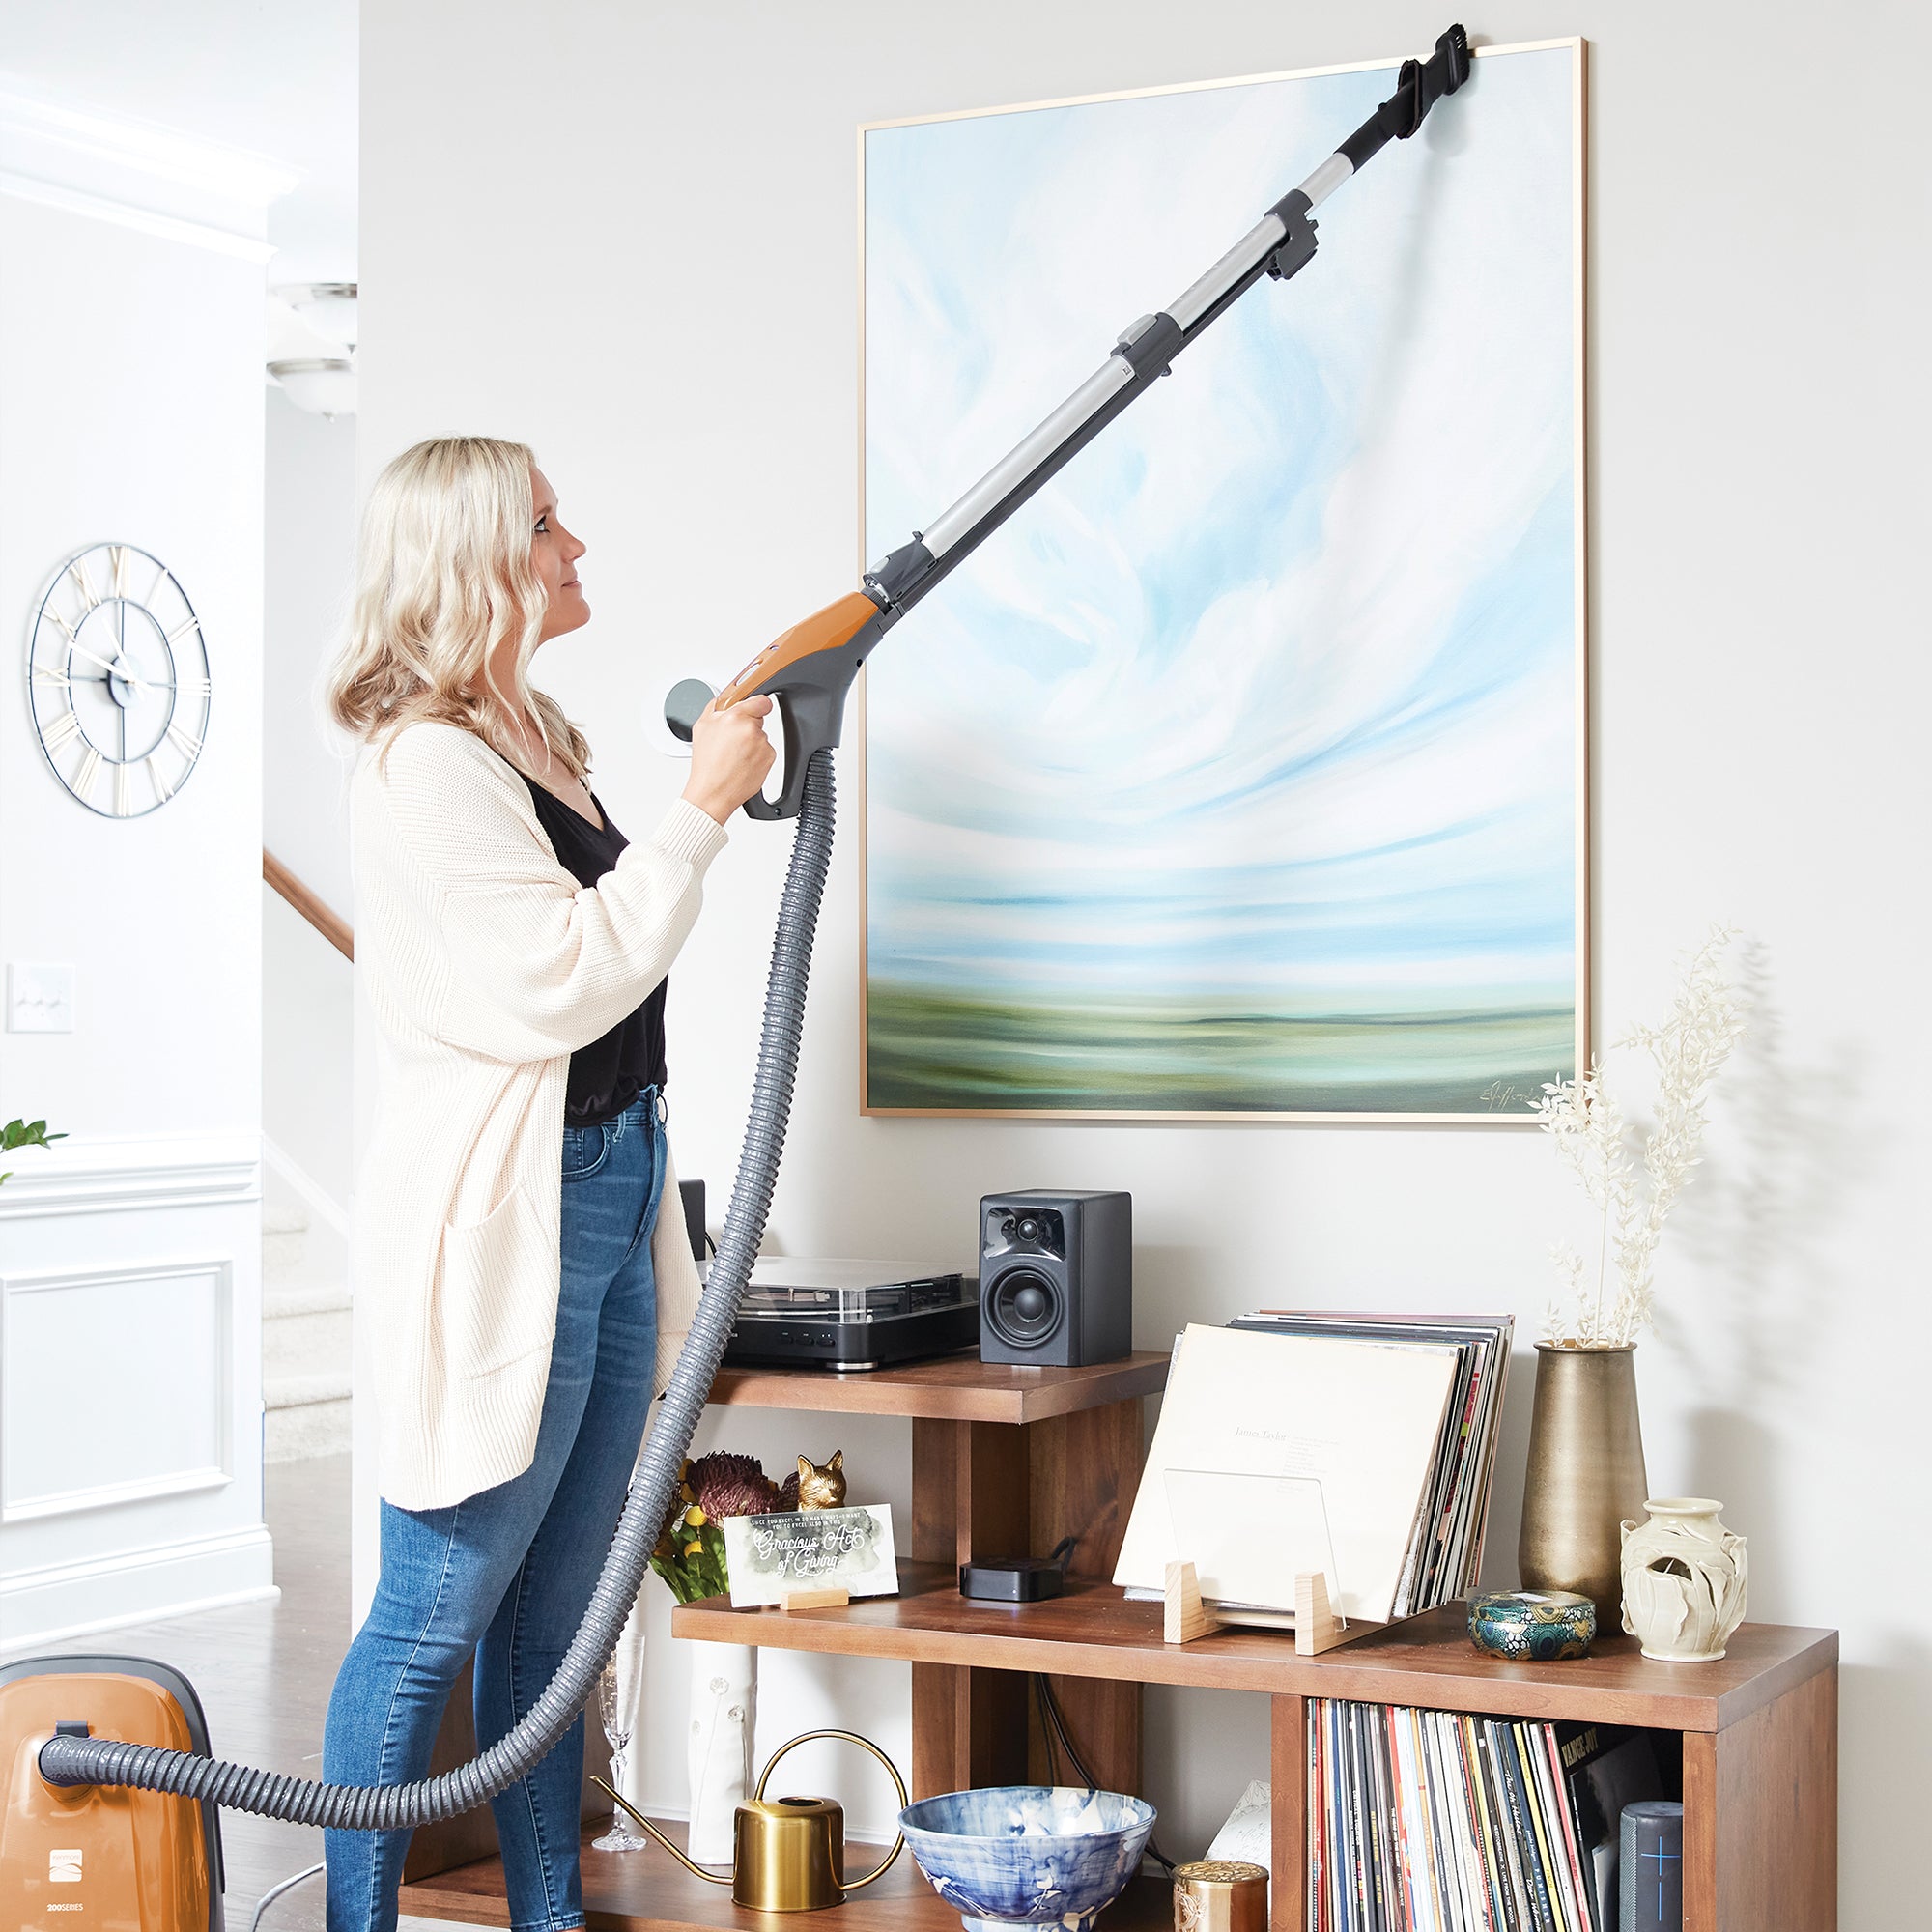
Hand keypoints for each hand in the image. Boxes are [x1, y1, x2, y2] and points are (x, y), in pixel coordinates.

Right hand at [682, 694, 775, 823]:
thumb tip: (724, 699)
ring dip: (751, 743)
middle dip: (747, 726)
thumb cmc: (706, 763)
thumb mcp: (701, 727)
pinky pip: (765, 751)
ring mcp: (762, 744)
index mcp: (735, 717)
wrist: (713, 791)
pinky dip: (757, 756)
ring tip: (734, 755)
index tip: (754, 709)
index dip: (756, 705)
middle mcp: (751, 729)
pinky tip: (742, 763)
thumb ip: (715, 707)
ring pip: (760, 736)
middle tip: (731, 740)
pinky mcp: (769, 758)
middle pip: (758, 719)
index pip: (761, 700)